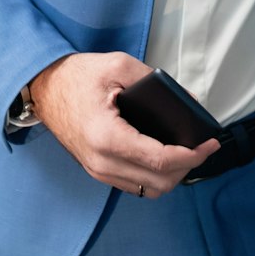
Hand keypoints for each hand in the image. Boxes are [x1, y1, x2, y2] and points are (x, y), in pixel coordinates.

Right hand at [27, 53, 218, 199]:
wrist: (44, 88)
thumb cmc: (77, 76)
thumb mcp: (117, 65)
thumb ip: (154, 80)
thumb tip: (188, 100)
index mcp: (107, 137)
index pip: (161, 161)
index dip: (193, 155)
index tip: (210, 143)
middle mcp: (101, 162)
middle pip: (160, 182)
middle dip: (188, 167)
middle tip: (201, 147)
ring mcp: (98, 170)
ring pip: (148, 190)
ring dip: (172, 176)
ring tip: (186, 153)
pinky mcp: (97, 171)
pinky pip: (134, 185)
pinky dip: (155, 176)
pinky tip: (164, 157)